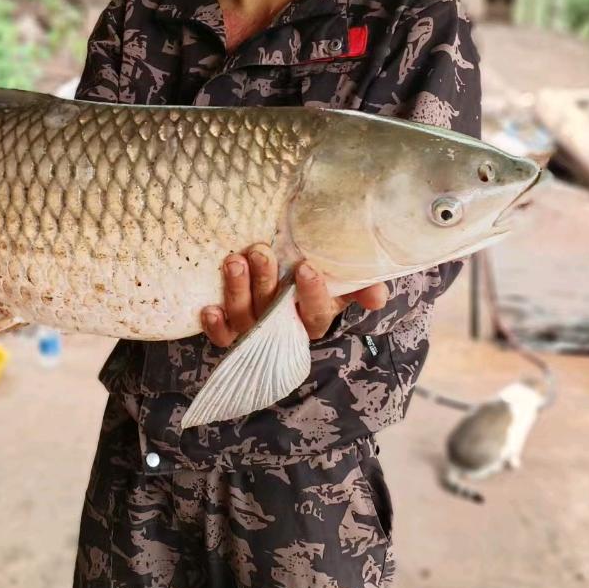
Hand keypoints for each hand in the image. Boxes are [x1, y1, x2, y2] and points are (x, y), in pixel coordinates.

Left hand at [200, 242, 388, 347]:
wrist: (284, 275)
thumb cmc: (312, 275)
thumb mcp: (341, 278)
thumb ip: (361, 283)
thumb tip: (378, 297)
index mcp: (314, 318)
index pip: (316, 313)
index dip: (312, 294)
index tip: (305, 268)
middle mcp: (283, 329)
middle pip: (274, 313)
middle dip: (266, 283)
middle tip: (260, 251)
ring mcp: (255, 331)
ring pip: (246, 319)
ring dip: (238, 291)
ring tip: (234, 261)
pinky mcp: (231, 331)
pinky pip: (222, 336)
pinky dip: (216, 325)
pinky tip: (210, 307)